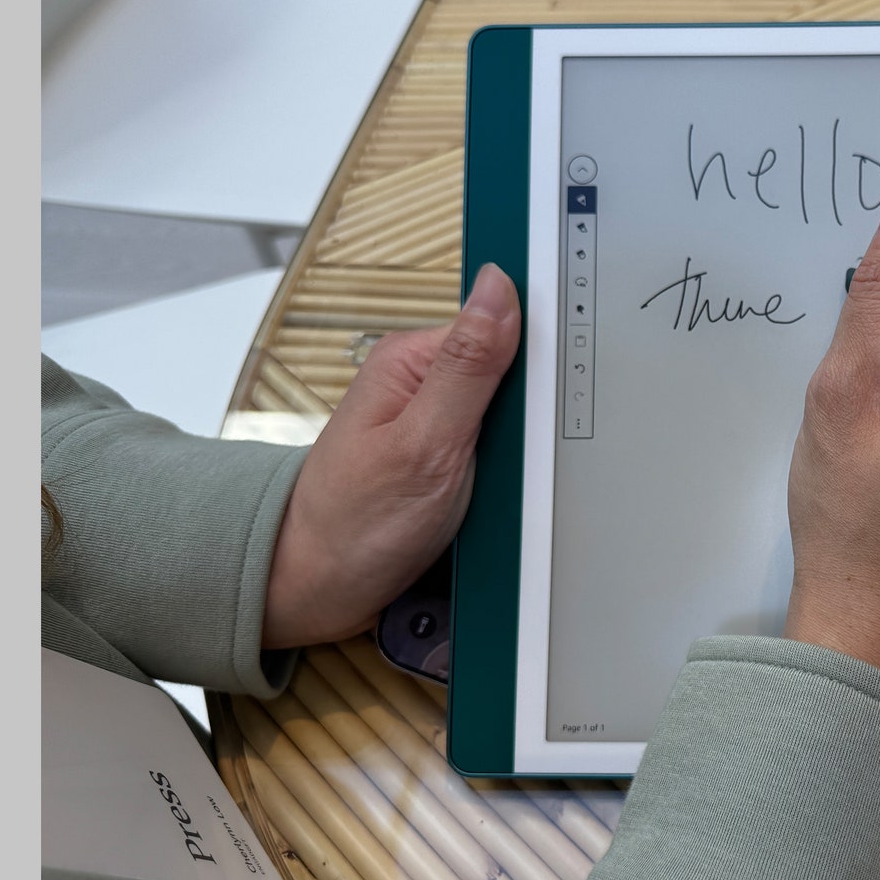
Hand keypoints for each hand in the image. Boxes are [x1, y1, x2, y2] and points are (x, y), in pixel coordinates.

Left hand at [261, 264, 521, 648]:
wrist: (320, 592)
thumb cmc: (353, 523)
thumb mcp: (425, 442)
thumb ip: (468, 366)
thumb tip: (499, 287)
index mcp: (414, 360)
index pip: (502, 325)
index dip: (538, 352)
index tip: (559, 385)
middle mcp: (426, 385)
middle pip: (514, 376)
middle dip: (534, 411)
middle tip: (526, 454)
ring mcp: (439, 425)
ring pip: (515, 420)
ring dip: (527, 450)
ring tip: (516, 482)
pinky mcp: (449, 461)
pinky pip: (503, 454)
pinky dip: (515, 476)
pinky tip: (513, 496)